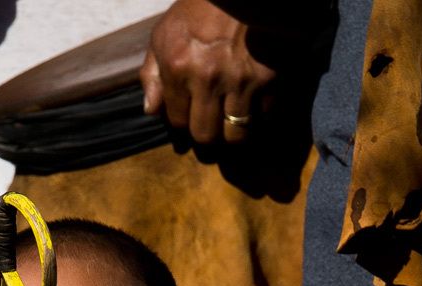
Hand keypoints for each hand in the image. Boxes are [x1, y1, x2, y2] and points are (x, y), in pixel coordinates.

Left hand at [140, 0, 276, 143]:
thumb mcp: (166, 32)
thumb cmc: (200, 8)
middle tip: (210, 129)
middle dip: (206, 137)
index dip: (183, 124)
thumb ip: (153, 73)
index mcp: (179, 67)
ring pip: (236, 136)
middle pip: (206, 136)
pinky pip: (263, 118)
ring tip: (231, 126)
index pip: (178, 122)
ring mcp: (240, 81)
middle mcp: (208, 78)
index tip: (190, 118)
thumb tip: (151, 110)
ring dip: (233, 135)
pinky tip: (253, 108)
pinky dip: (259, 119)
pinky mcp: (269, 79)